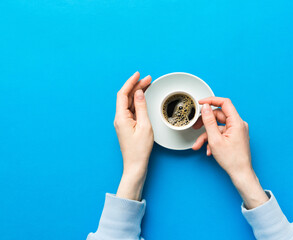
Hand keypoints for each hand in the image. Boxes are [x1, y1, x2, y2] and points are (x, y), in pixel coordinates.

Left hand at [114, 72, 152, 200]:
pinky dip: (137, 101)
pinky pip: (131, 109)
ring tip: (148, 85)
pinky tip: (143, 98)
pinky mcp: (127, 125)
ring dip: (137, 93)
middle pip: (126, 97)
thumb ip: (141, 107)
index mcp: (121, 117)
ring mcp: (123, 122)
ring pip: (129, 102)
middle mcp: (119, 118)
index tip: (138, 74)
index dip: (130, 82)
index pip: (123, 94)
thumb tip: (139, 93)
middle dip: (136, 86)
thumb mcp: (144, 126)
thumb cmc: (140, 149)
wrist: (135, 164)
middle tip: (149, 79)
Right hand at [192, 97, 268, 208]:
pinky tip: (209, 150)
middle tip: (196, 127)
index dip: (212, 100)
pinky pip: (221, 134)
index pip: (225, 103)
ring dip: (207, 135)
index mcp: (237, 122)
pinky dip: (213, 140)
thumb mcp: (215, 139)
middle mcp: (239, 124)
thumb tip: (206, 108)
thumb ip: (209, 121)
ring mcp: (237, 131)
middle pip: (219, 116)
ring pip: (218, 127)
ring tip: (199, 145)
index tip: (201, 103)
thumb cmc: (232, 159)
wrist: (240, 173)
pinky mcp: (235, 137)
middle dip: (205, 123)